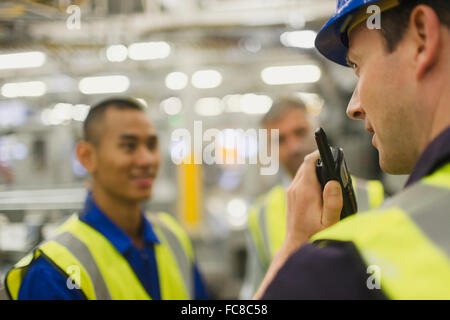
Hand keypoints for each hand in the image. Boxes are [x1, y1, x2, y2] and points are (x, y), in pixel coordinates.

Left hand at [253, 150, 343, 299]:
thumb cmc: (315, 235)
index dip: (320, 154)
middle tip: (334, 167)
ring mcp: (290, 192)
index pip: (309, 162)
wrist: (296, 246)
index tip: (330, 153)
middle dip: (319, 162)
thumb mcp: (329, 221)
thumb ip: (333, 202)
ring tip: (329, 178)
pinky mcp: (290, 196)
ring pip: (302, 172)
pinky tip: (320, 189)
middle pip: (306, 165)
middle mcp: (295, 188)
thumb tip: (333, 182)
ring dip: (314, 171)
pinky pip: (300, 181)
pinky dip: (310, 179)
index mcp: (305, 191)